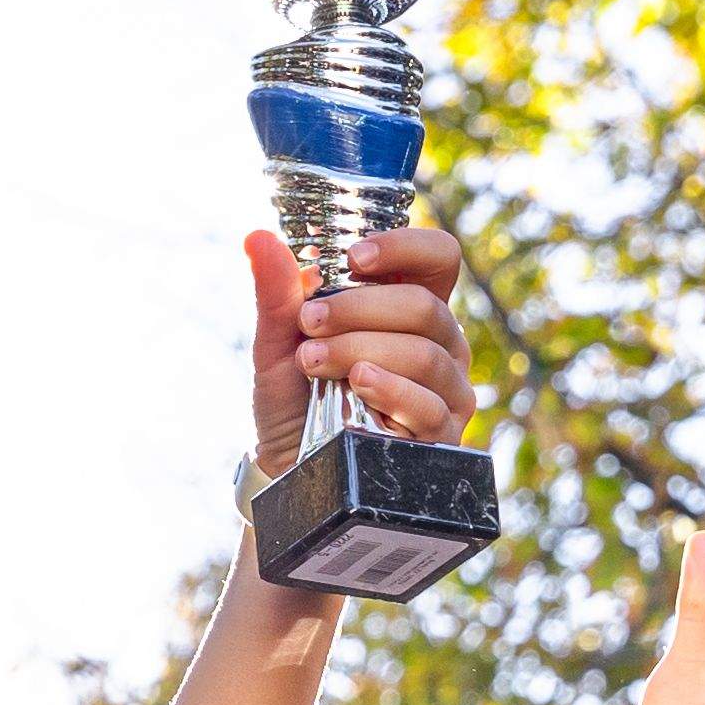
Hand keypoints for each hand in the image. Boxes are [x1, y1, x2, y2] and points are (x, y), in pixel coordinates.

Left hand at [243, 222, 469, 478]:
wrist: (288, 467)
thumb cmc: (295, 398)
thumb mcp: (278, 343)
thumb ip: (277, 293)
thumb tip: (257, 237)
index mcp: (411, 307)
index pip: (438, 258)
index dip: (405, 248)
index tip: (353, 258)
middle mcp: (440, 343)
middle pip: (424, 306)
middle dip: (359, 308)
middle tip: (309, 322)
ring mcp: (447, 389)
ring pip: (424, 354)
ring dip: (361, 349)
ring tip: (314, 360)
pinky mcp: (441, 435)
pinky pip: (429, 405)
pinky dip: (390, 389)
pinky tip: (357, 383)